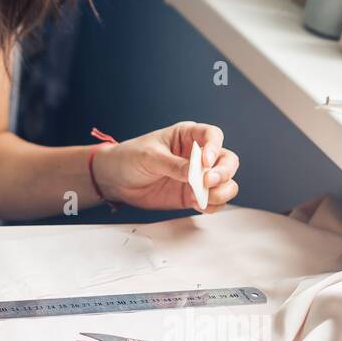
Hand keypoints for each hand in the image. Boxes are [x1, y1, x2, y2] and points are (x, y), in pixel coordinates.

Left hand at [92, 122, 238, 212]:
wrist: (115, 179)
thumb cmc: (129, 158)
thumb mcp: (150, 157)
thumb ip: (174, 165)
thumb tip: (195, 174)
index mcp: (187, 136)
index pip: (212, 136)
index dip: (214, 147)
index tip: (205, 161)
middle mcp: (197, 156)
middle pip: (226, 160)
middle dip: (222, 172)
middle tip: (207, 181)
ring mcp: (197, 177)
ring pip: (225, 182)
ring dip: (221, 191)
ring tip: (204, 196)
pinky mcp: (192, 195)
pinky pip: (213, 201)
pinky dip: (212, 205)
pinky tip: (199, 204)